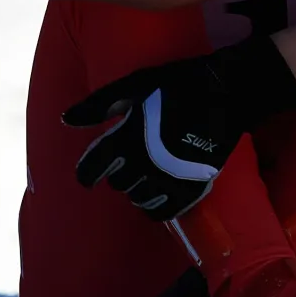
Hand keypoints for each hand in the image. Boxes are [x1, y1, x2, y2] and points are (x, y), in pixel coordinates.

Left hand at [63, 36, 295, 220]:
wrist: (229, 93)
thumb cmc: (180, 83)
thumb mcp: (136, 84)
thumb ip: (101, 104)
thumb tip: (67, 119)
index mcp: (127, 137)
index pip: (93, 168)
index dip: (86, 174)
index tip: (88, 176)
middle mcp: (144, 162)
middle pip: (117, 184)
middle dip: (118, 174)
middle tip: (127, 163)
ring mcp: (168, 178)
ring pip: (138, 200)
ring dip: (137, 190)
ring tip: (145, 177)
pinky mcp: (191, 187)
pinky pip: (163, 213)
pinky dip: (155, 208)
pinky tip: (158, 196)